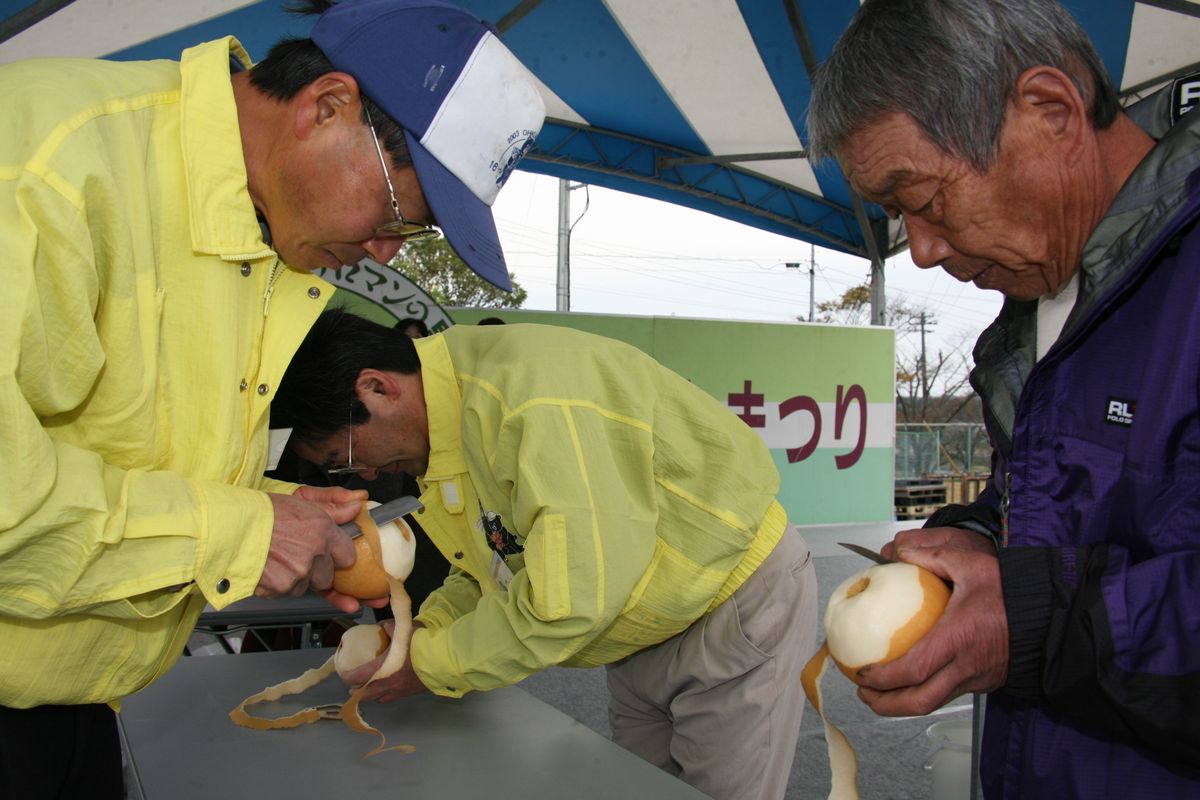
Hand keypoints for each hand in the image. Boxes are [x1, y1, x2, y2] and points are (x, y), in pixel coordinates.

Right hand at [255, 487, 366, 597]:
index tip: (328, 553)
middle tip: (297, 555)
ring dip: (298, 579)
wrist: (227, 528)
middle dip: (317, 571)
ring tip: (279, 559)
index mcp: (324, 530)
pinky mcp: (280, 589)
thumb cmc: (261, 513)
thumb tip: (356, 505)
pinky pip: (287, 592)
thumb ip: (333, 505)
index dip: (337, 555)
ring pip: (306, 586)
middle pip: (328, 576)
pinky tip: (269, 568)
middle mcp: (315, 554)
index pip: (348, 555)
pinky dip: (280, 585)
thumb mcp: (301, 501)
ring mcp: (298, 574)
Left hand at [341, 620, 428, 702]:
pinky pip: (393, 698)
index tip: (343, 674)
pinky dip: (387, 695)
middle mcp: (386, 684)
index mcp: (380, 669)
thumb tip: (383, 627)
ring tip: (370, 689)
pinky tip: (390, 687)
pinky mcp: (410, 693)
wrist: (442, 659)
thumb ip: (389, 627)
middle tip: (353, 686)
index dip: (347, 677)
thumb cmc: (419, 645)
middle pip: (365, 695)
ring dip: (372, 695)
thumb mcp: (402, 629)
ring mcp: (399, 691)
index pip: (356, 677)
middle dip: (356, 692)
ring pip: (379, 699)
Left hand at [856, 527, 1007, 715]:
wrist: (1054, 614)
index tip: (861, 672)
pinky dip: (923, 693)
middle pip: (919, 701)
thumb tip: (897, 551)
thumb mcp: (971, 563)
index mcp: (958, 638)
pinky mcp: (983, 682)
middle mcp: (966, 666)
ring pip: (932, 704)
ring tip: (879, 692)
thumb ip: (931, 555)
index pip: (913, 669)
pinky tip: (910, 679)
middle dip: (885, 703)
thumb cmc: (1014, 590)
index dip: (883, 677)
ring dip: (902, 704)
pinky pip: (947, 694)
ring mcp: (976, 679)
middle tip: (863, 693)